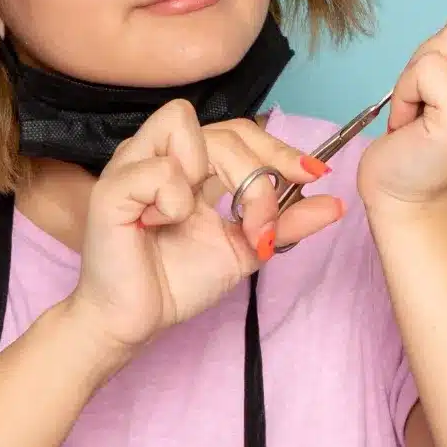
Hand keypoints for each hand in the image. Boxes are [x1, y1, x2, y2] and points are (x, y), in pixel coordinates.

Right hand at [61, 101, 345, 354]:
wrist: (133, 322)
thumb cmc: (175, 282)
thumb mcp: (245, 250)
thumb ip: (286, 224)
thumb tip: (335, 203)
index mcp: (189, 165)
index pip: (241, 131)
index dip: (278, 148)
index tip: (312, 176)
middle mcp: (160, 155)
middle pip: (224, 129)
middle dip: (257, 172)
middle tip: (260, 223)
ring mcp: (132, 166)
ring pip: (183, 125)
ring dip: (210, 174)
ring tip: (198, 217)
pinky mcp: (112, 189)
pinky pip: (159, 170)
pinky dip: (173, 199)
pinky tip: (162, 224)